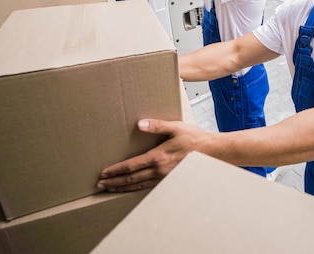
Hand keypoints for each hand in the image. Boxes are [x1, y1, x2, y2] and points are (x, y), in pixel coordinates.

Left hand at [97, 119, 211, 191]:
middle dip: (115, 182)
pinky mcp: (169, 180)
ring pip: (139, 185)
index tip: (104, 173)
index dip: (116, 171)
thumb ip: (156, 125)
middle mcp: (159, 170)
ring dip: (123, 188)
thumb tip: (139, 124)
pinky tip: (132, 188)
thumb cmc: (194, 138)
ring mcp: (164, 177)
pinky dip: (137, 189)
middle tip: (101, 185)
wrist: (212, 152)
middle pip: (132, 179)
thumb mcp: (175, 127)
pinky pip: (149, 187)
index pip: (131, 166)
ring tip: (111, 189)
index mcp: (158, 157)